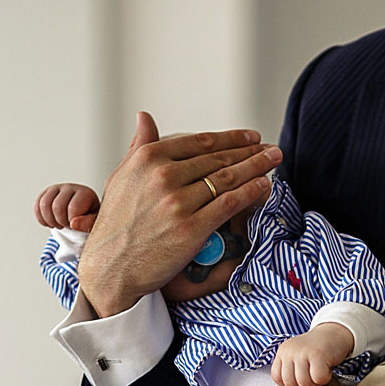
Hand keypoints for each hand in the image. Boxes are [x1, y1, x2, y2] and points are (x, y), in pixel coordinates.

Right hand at [34, 183, 100, 231]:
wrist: (84, 212)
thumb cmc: (90, 218)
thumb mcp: (94, 223)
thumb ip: (88, 224)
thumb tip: (73, 223)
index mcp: (85, 193)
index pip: (72, 208)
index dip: (72, 222)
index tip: (76, 225)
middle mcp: (71, 187)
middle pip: (57, 207)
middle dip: (60, 222)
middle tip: (67, 225)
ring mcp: (57, 188)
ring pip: (44, 205)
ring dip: (50, 221)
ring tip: (59, 225)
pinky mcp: (47, 193)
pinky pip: (37, 205)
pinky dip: (41, 218)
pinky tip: (50, 223)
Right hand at [78, 111, 281, 315]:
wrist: (111, 267)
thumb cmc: (116, 224)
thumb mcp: (121, 177)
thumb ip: (138, 146)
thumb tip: (144, 117)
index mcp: (148, 158)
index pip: (200, 143)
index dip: (230, 138)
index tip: (250, 137)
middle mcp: (163, 176)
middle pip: (218, 159)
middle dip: (250, 152)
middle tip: (270, 149)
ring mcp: (178, 202)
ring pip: (227, 178)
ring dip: (256, 167)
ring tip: (273, 161)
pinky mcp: (191, 228)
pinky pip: (229, 204)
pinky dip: (251, 192)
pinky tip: (264, 186)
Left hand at [272, 322, 354, 385]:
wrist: (334, 333)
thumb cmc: (316, 350)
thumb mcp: (297, 356)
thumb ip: (289, 369)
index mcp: (282, 352)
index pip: (277, 377)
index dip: (289, 385)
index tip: (300, 381)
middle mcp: (290, 351)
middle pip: (290, 383)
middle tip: (313, 379)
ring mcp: (303, 352)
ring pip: (304, 383)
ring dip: (315, 385)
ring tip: (320, 374)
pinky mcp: (318, 355)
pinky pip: (318, 379)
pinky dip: (325, 379)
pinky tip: (327, 370)